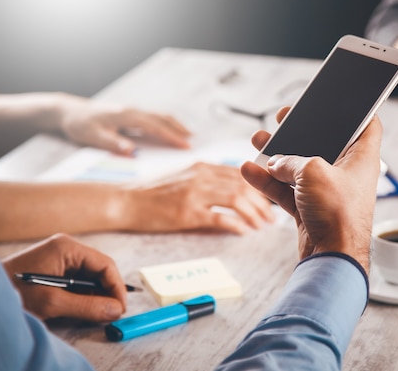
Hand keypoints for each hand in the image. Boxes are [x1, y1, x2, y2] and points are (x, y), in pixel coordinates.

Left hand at [2, 234, 126, 321]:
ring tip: (100, 313)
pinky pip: (78, 280)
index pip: (105, 264)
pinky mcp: (55, 268)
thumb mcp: (53, 302)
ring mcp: (60, 257)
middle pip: (99, 269)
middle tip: (113, 313)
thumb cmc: (14, 293)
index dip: (117, 286)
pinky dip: (84, 295)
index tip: (121, 307)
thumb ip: (88, 306)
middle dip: (108, 291)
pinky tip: (85, 307)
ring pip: (90, 276)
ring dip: (96, 295)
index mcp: (67, 248)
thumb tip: (116, 310)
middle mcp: (66, 248)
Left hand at [57, 94, 190, 154]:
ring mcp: (131, 110)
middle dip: (178, 129)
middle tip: (193, 142)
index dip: (171, 136)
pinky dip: (165, 123)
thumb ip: (113, 143)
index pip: (155, 126)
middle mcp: (132, 110)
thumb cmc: (79, 124)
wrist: (68, 110)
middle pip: (162, 118)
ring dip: (174, 124)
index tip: (185, 145)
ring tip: (188, 135)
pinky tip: (169, 130)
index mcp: (127, 115)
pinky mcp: (129, 114)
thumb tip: (132, 151)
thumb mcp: (92, 136)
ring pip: (159, 116)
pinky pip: (153, 117)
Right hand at [121, 162, 274, 234]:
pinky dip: (236, 224)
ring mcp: (194, 193)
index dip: (259, 187)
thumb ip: (209, 180)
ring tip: (262, 226)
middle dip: (262, 202)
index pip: (241, 173)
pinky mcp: (187, 212)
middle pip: (244, 185)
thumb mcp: (185, 177)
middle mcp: (202, 176)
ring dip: (254, 214)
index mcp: (203, 167)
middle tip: (271, 217)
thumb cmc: (155, 193)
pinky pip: (220, 217)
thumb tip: (235, 190)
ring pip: (237, 199)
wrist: (126, 201)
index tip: (269, 200)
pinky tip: (244, 231)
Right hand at [240, 107, 381, 272]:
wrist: (331, 258)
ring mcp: (327, 192)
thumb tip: (277, 162)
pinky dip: (269, 182)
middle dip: (301, 131)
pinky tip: (250, 171)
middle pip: (324, 143)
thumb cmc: (337, 214)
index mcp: (361, 158)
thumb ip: (292, 161)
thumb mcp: (312, 172)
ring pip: (299, 167)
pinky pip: (287, 189)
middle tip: (285, 119)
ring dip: (277, 156)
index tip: (341, 102)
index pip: (367, 125)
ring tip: (258, 141)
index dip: (356, 112)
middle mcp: (346, 173)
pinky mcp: (310, 208)